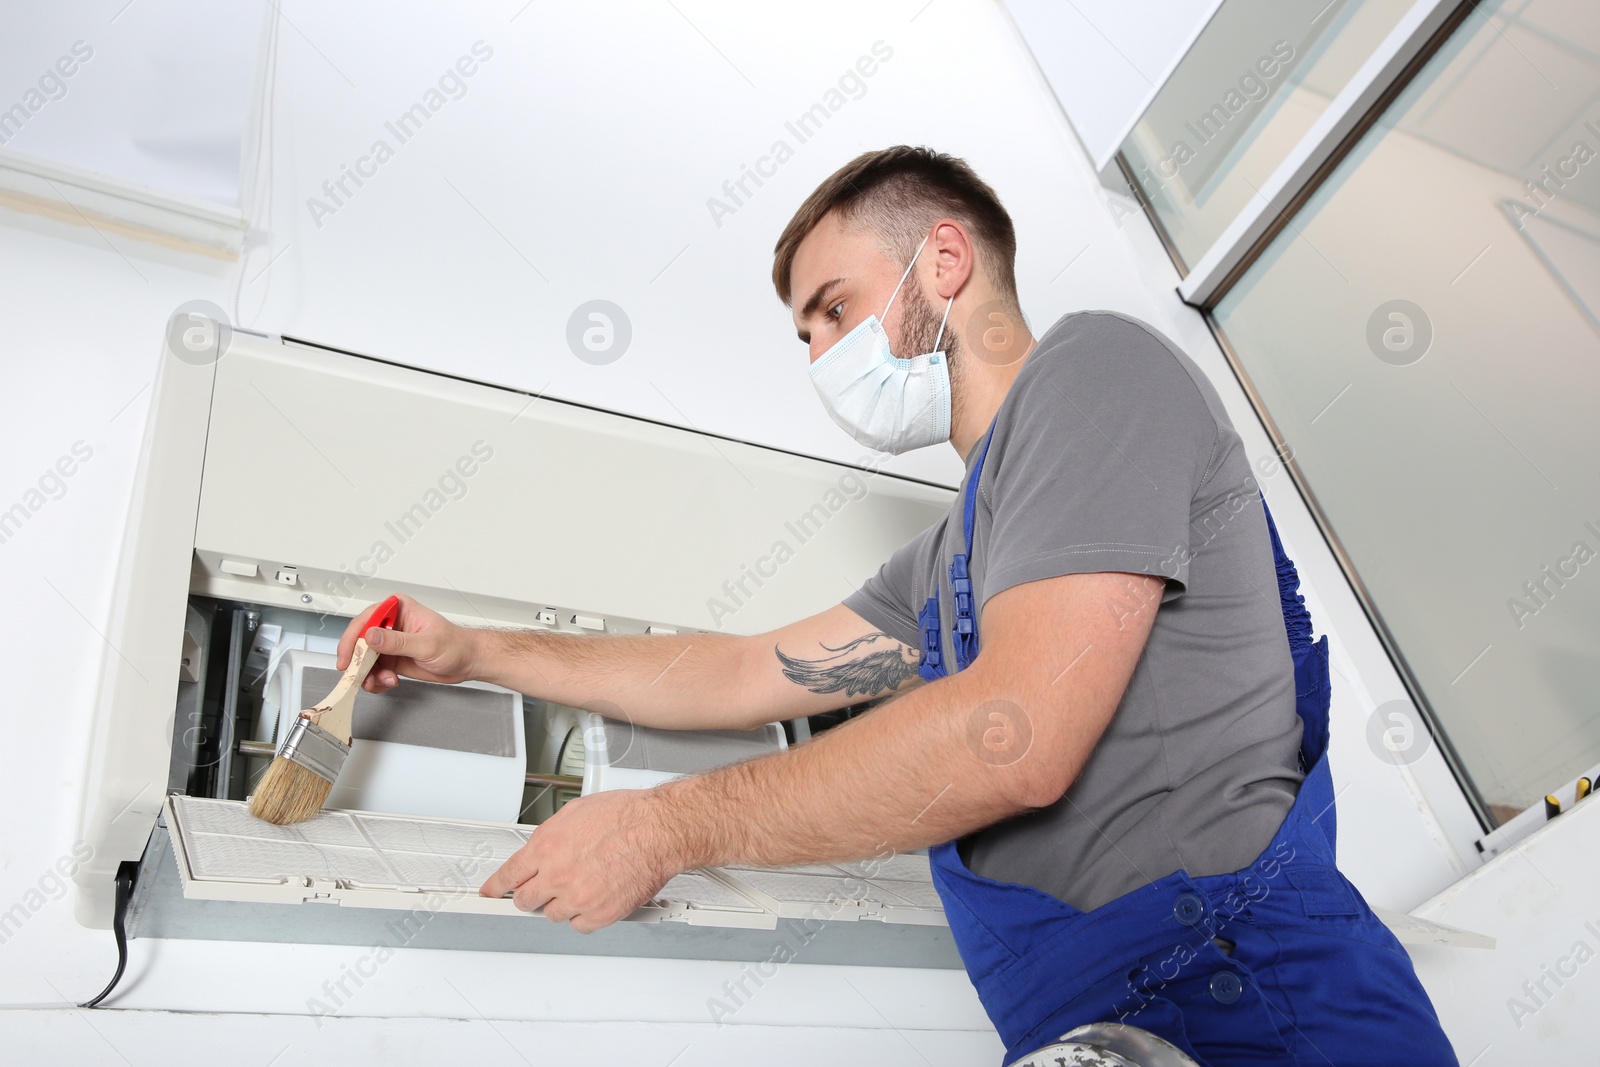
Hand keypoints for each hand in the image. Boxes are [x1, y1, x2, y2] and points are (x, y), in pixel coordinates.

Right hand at [335, 593, 479, 692]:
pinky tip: (390, 682)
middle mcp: (390, 624)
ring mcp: (389, 643)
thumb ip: (397, 641)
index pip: (365, 620)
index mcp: (397, 608)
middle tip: (360, 677)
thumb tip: (371, 636)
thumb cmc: (455, 645)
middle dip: (358, 662)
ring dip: (369, 675)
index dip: (352, 639)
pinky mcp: (391, 659)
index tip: (348, 658)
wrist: (466, 662)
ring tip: (385, 681)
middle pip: (359, 641)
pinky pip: (373, 671)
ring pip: (364, 659)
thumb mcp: (426, 644)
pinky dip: (377, 680)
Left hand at [479, 788, 682, 932]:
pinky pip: (578, 926)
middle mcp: (557, 876)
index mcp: (546, 848)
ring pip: (551, 915)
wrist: (657, 830)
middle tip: (542, 888)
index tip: (489, 892)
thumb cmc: (626, 815)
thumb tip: (542, 848)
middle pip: (525, 900)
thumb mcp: (576, 813)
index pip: (508, 875)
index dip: (495, 886)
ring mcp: (577, 898)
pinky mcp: (600, 914)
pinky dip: (583, 916)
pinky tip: (593, 900)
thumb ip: (551, 836)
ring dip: (560, 904)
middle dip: (530, 894)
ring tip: (579, 886)